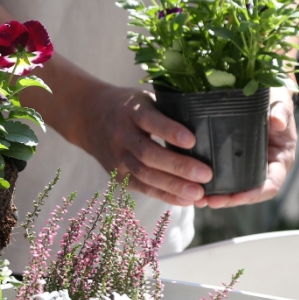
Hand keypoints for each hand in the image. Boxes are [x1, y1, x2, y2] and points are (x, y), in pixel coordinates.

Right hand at [29, 59, 212, 205]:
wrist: (88, 117)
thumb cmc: (128, 106)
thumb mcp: (145, 98)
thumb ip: (169, 110)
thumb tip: (210, 124)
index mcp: (132, 111)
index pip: (151, 121)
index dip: (170, 131)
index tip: (192, 140)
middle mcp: (122, 135)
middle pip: (149, 154)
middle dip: (178, 167)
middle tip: (205, 175)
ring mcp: (117, 158)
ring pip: (145, 175)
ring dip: (173, 186)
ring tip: (198, 194)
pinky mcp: (118, 174)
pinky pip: (143, 187)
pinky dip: (165, 195)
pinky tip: (186, 200)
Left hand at [196, 86, 296, 207]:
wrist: (262, 90)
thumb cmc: (274, 97)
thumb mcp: (280, 101)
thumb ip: (281, 110)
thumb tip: (277, 122)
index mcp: (279, 159)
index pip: (270, 185)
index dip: (253, 195)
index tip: (236, 197)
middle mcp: (264, 167)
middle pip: (247, 192)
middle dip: (228, 200)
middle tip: (207, 201)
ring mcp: (247, 165)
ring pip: (232, 188)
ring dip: (215, 196)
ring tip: (196, 199)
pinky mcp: (231, 159)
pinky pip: (221, 175)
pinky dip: (207, 182)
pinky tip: (189, 184)